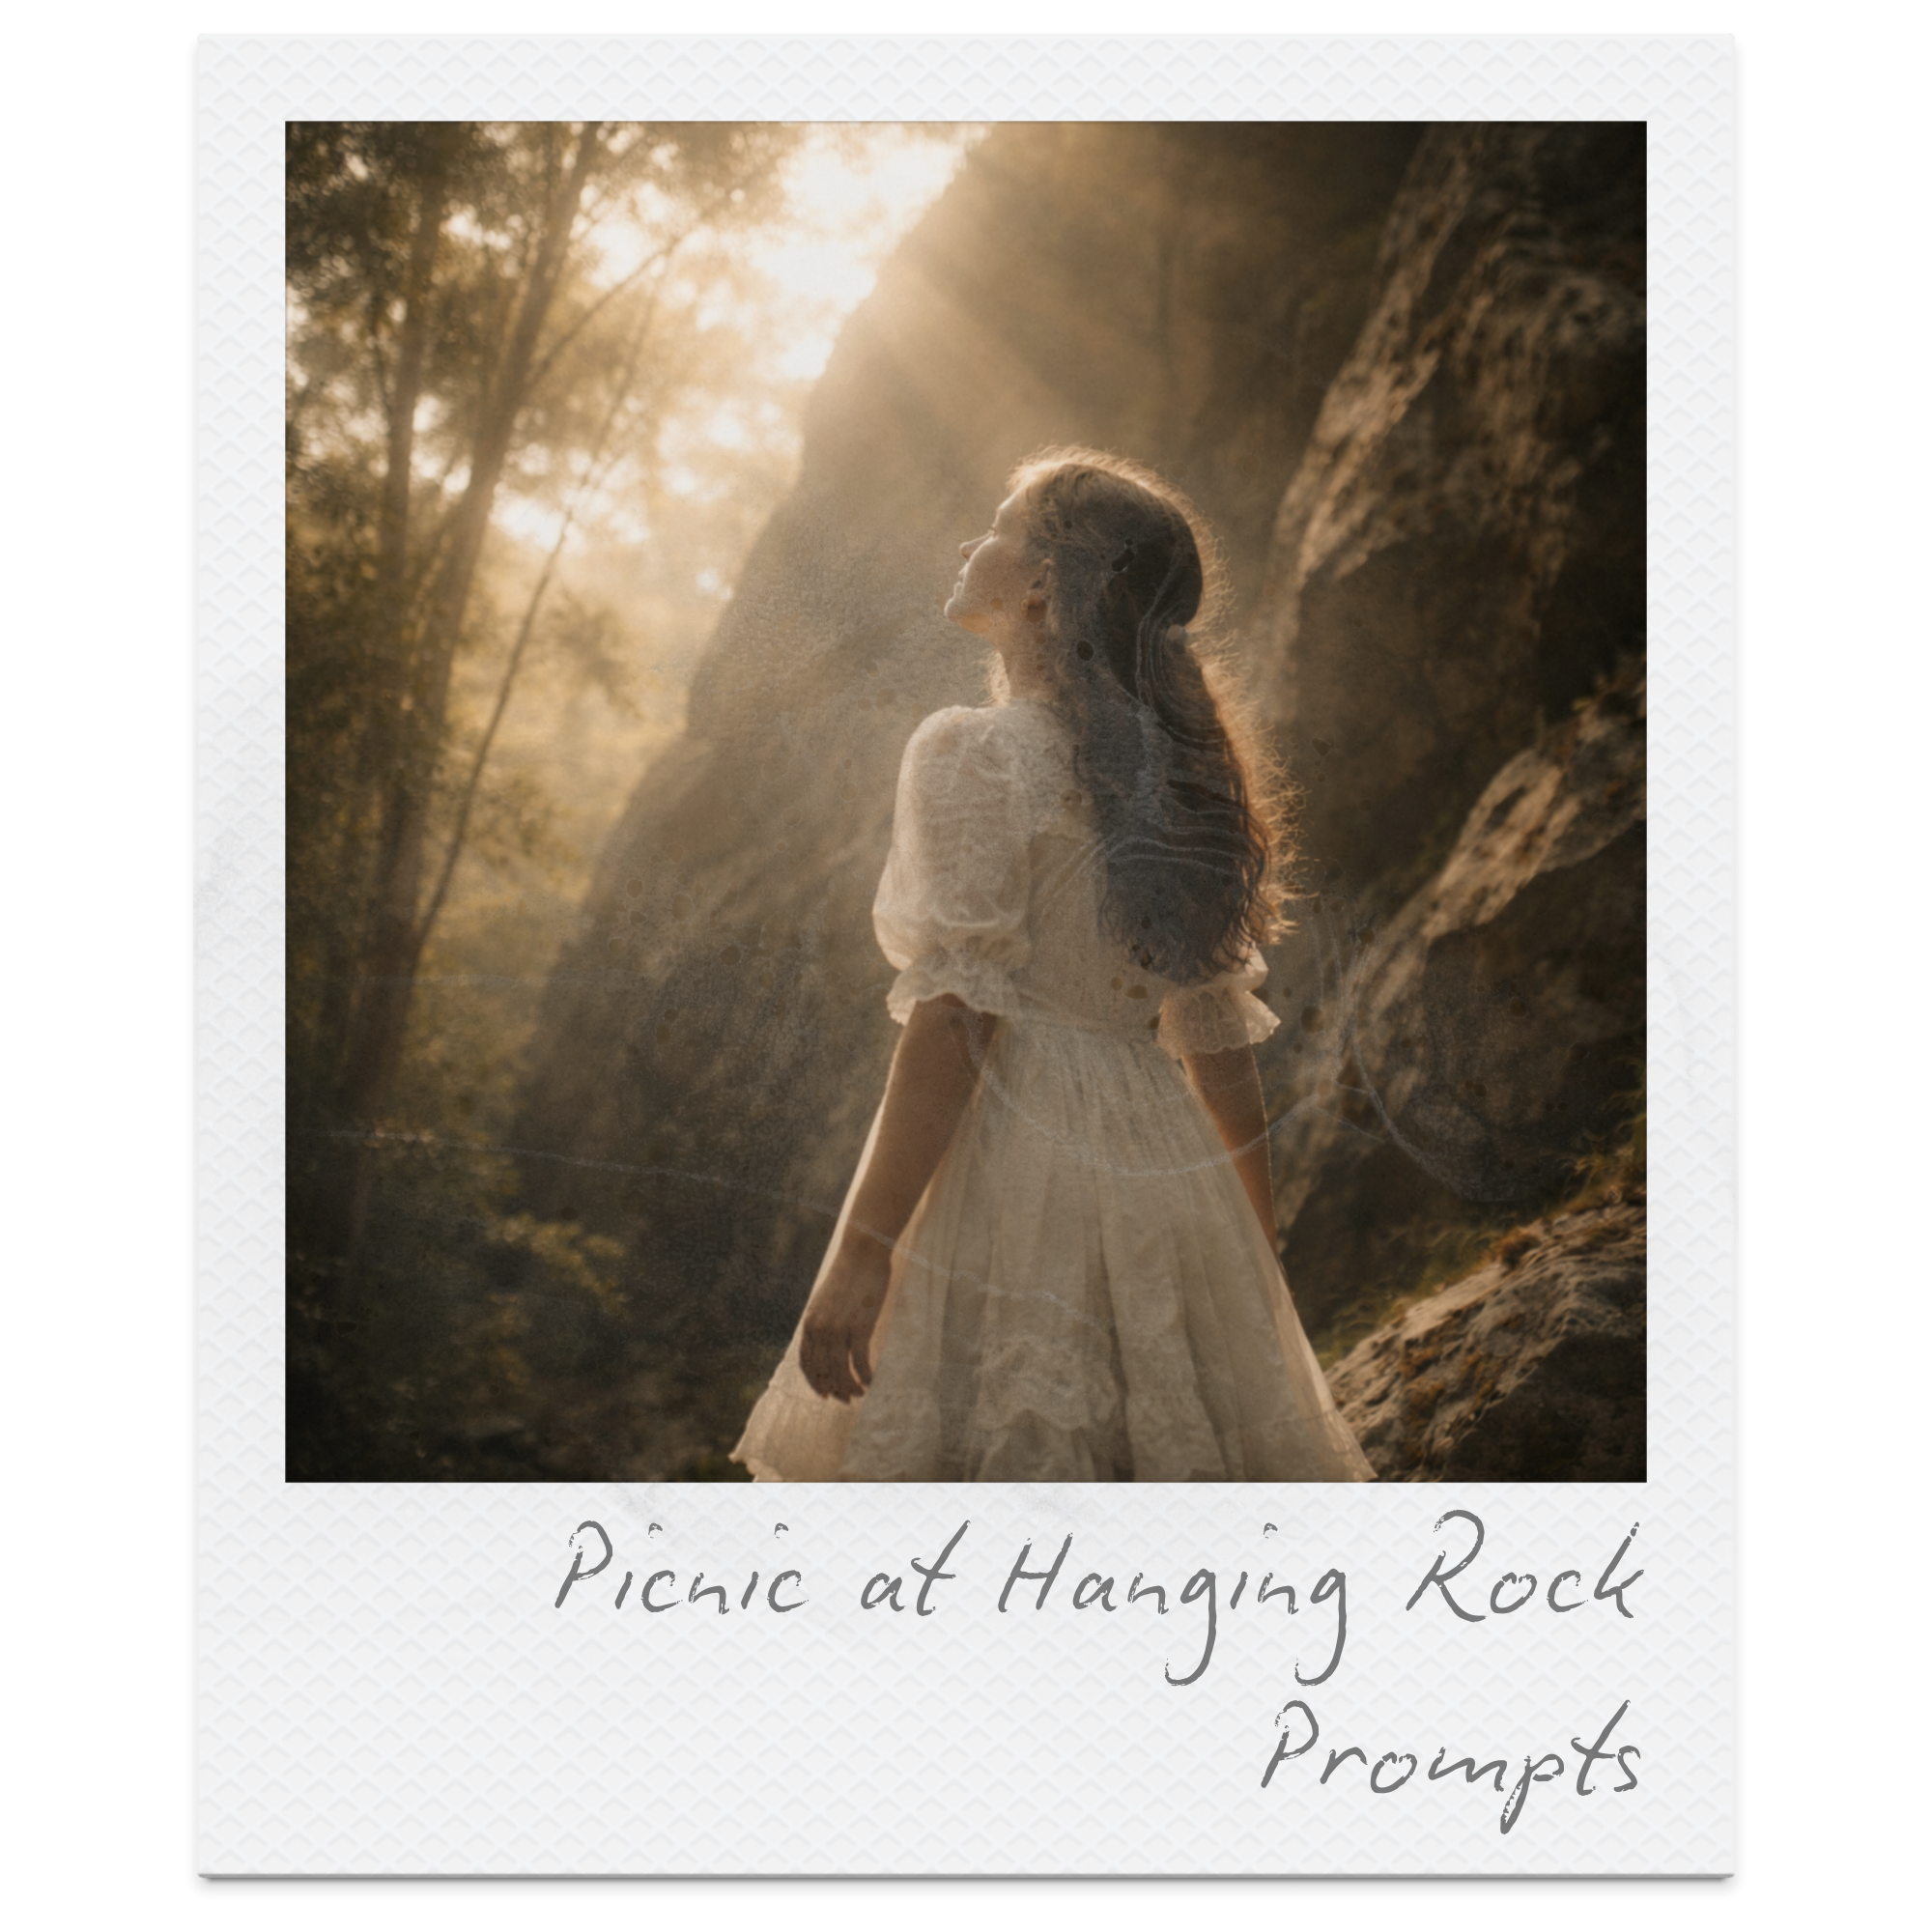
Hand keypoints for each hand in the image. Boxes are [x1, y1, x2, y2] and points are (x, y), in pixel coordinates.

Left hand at [800, 1234, 892, 1402]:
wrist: (862, 1253)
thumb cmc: (848, 1275)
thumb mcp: (825, 1300)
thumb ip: (823, 1321)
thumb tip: (827, 1342)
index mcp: (809, 1323)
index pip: (806, 1363)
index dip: (815, 1382)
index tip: (826, 1394)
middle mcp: (821, 1329)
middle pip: (823, 1371)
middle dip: (834, 1390)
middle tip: (846, 1400)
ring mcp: (840, 1329)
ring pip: (841, 1371)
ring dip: (850, 1387)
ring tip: (860, 1393)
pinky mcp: (860, 1327)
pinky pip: (860, 1362)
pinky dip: (864, 1376)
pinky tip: (870, 1380)